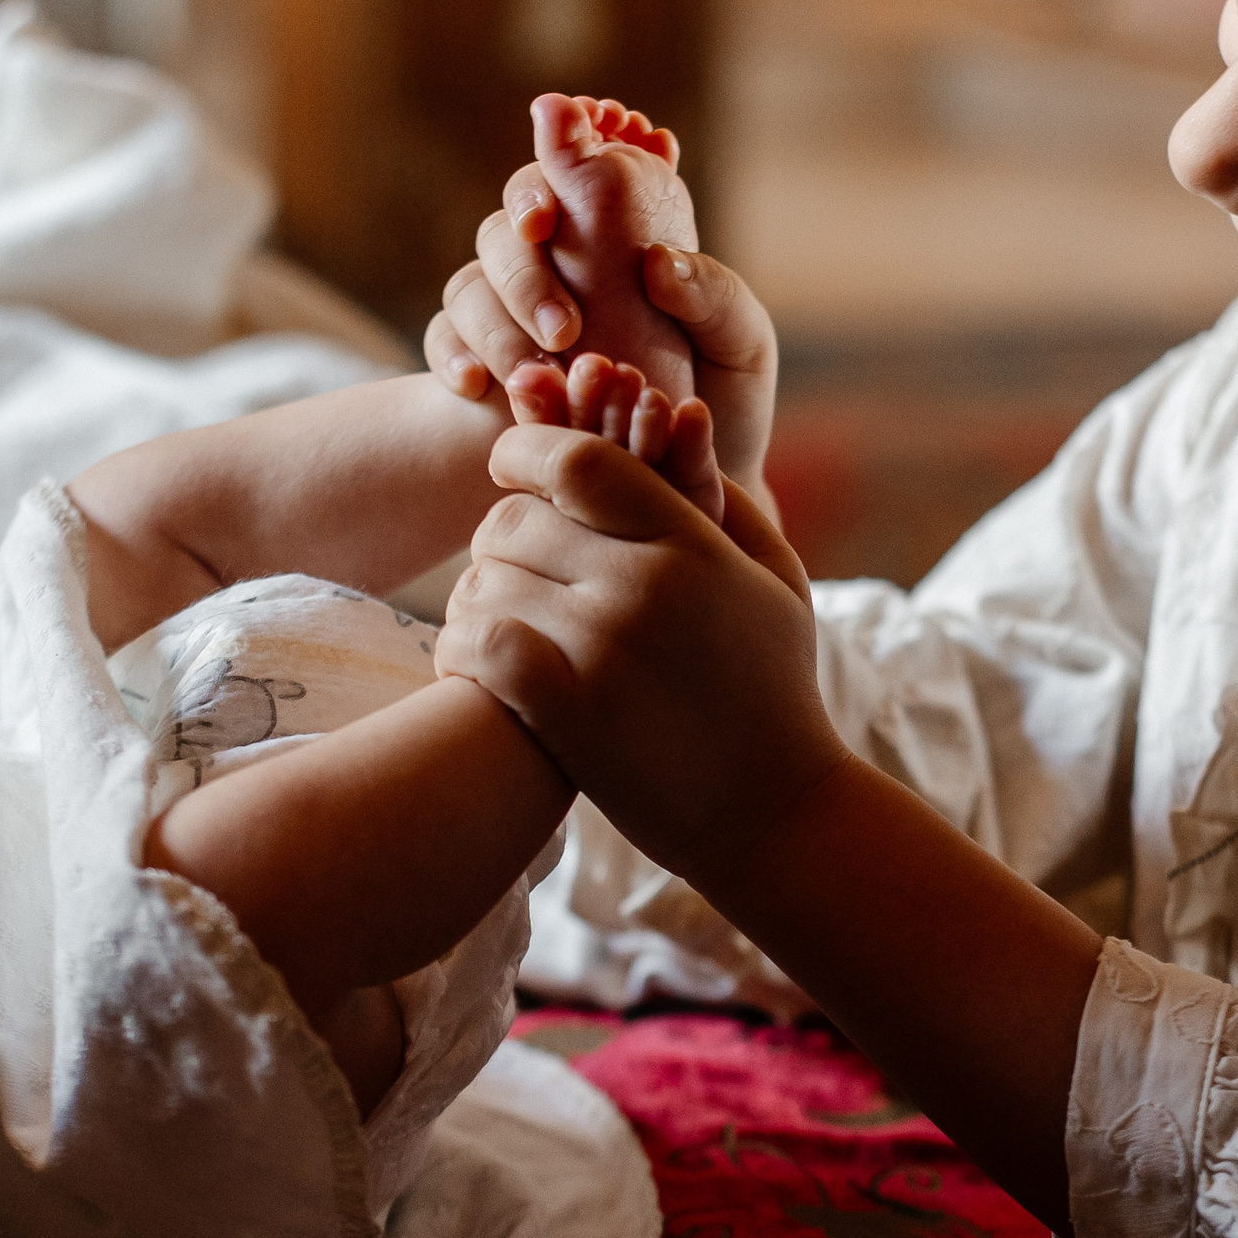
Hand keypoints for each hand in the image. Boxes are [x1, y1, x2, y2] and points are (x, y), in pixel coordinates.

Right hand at [428, 203, 778, 511]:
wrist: (685, 491)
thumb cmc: (720, 407)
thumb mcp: (741, 348)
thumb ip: (715, 296)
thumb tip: (655, 263)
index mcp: (622, 242)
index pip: (573, 177)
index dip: (554, 164)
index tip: (552, 215)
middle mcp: (561, 265)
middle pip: (509, 229)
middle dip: (525, 267)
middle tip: (563, 326)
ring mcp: (515, 313)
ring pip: (471, 284)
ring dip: (495, 319)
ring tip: (537, 369)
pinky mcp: (484, 364)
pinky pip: (443, 338)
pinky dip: (452, 354)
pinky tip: (478, 386)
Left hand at [436, 424, 838, 879]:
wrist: (774, 810)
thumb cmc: (776, 688)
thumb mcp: (778, 580)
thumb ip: (727, 501)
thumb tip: (675, 428)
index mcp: (693, 543)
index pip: (577, 460)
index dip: (525, 451)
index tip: (511, 468)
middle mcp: (644, 584)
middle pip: (514, 520)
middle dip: (501, 539)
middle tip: (514, 570)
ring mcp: (602, 648)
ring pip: (482, 583)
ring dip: (476, 601)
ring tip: (499, 624)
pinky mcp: (568, 711)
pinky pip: (474, 646)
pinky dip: (460, 652)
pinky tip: (478, 667)